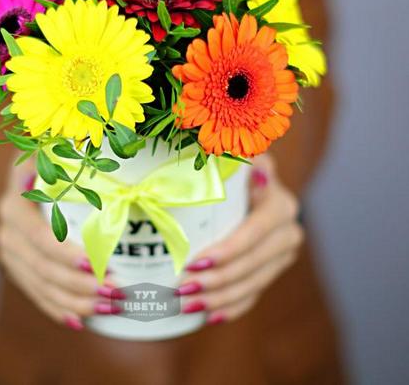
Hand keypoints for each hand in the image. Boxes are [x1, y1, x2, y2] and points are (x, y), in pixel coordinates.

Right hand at [0, 156, 122, 330]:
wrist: (27, 171)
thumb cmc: (51, 156)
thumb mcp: (56, 147)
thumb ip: (71, 151)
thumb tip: (107, 151)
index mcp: (15, 203)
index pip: (40, 238)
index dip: (67, 255)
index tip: (97, 265)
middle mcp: (7, 231)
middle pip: (42, 268)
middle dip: (80, 286)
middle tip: (116, 292)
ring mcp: (10, 252)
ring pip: (41, 286)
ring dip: (75, 302)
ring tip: (110, 307)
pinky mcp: (17, 266)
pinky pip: (36, 294)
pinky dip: (58, 309)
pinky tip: (80, 321)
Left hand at [176, 153, 303, 324]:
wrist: (254, 184)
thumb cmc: (234, 168)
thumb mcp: (239, 157)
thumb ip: (242, 155)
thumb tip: (255, 169)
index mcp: (279, 205)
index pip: (252, 234)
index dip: (226, 252)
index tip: (194, 264)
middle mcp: (288, 231)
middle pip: (251, 265)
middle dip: (216, 281)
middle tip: (182, 289)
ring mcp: (283, 254)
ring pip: (252, 284)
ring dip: (218, 299)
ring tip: (186, 304)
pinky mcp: (274, 269)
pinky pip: (254, 295)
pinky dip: (231, 307)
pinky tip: (208, 315)